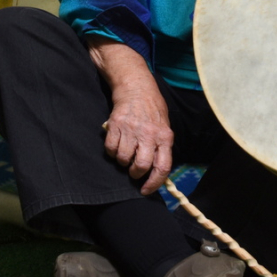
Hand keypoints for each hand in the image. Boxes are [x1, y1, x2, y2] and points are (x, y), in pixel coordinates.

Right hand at [89, 38, 173, 195]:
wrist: (136, 87)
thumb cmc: (152, 108)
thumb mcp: (165, 125)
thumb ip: (162, 146)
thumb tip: (157, 171)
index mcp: (165, 136)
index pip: (162, 167)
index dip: (154, 183)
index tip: (146, 190)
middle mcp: (149, 134)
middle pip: (142, 165)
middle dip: (136, 174)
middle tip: (134, 171)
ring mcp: (132, 129)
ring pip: (124, 159)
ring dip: (123, 162)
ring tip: (126, 154)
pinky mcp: (116, 125)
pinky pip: (111, 149)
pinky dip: (112, 152)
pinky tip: (117, 145)